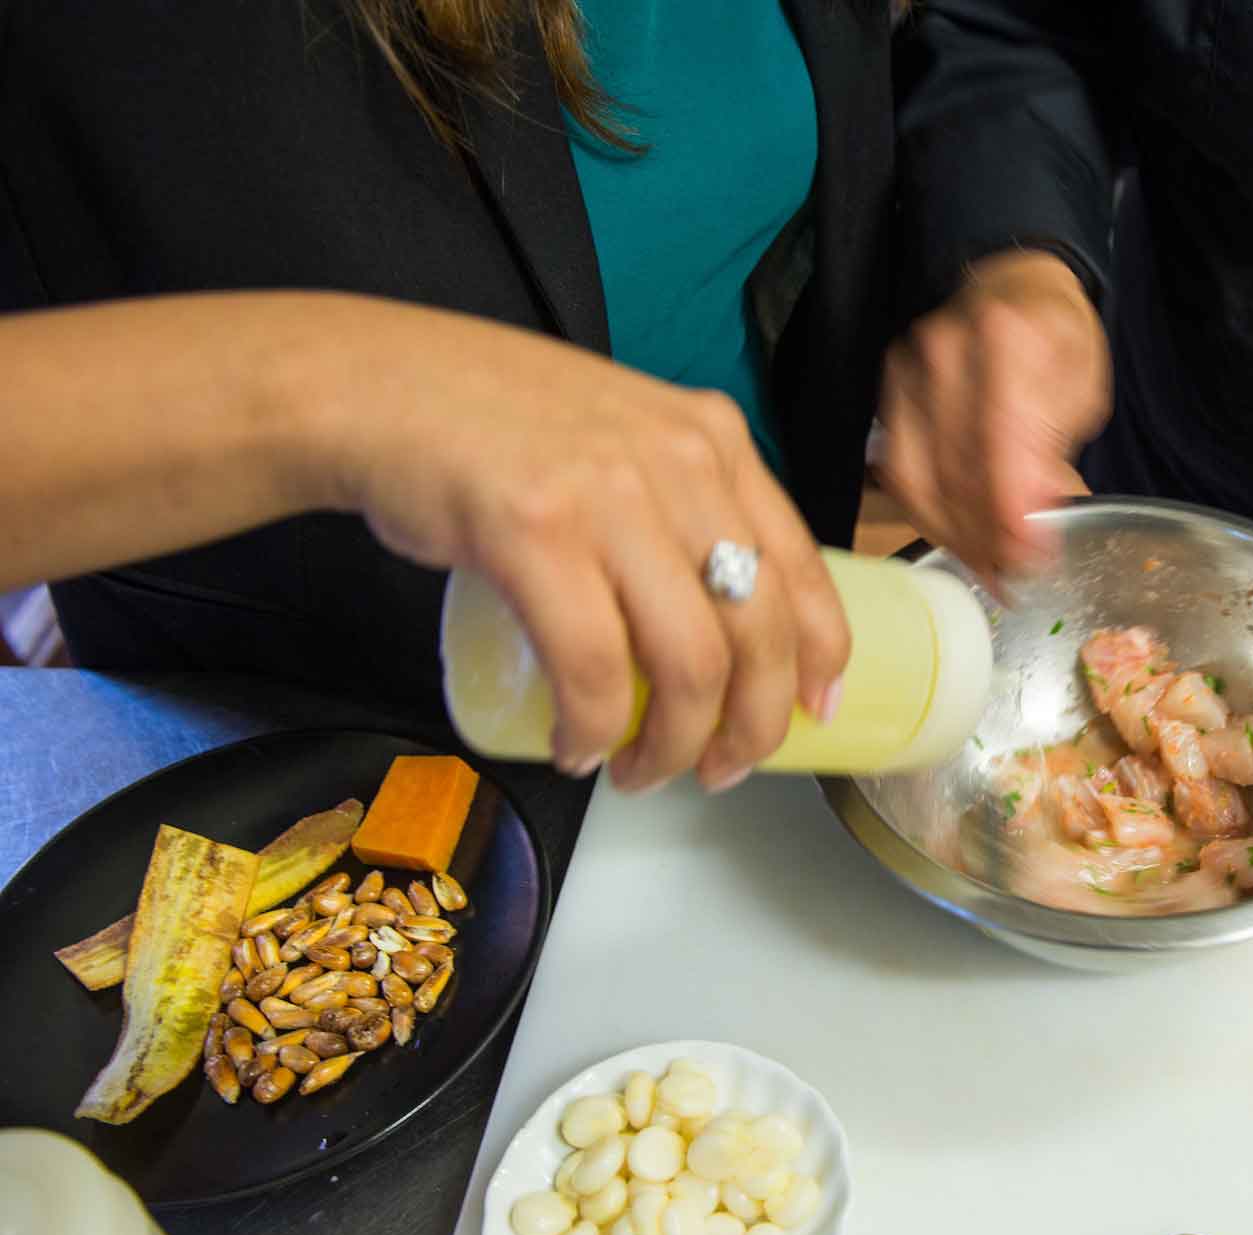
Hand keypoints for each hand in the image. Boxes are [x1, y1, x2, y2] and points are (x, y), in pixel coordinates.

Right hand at [315, 303, 849, 792]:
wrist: (374, 385)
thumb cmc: (495, 424)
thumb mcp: (625, 436)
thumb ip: (680, 496)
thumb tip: (723, 611)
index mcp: (713, 440)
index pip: (802, 566)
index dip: (820, 655)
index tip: (814, 711)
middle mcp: (679, 462)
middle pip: (758, 632)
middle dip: (750, 727)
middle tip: (719, 770)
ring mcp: (609, 495)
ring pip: (688, 663)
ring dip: (673, 746)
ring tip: (641, 772)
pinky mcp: (534, 532)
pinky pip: (593, 668)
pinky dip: (592, 728)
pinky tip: (577, 746)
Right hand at [877, 249, 1110, 584]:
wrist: (1011, 290)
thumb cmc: (1056, 343)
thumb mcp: (1081, 392)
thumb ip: (1051, 452)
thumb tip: (1029, 522)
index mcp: (1006, 337)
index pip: (997, 437)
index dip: (1009, 508)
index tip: (1030, 559)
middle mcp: (944, 349)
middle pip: (954, 467)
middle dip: (987, 535)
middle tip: (1018, 576)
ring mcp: (906, 370)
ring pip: (918, 479)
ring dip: (955, 536)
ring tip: (992, 570)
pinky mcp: (886, 393)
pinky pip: (899, 473)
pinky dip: (928, 516)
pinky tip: (960, 540)